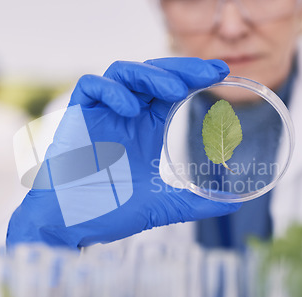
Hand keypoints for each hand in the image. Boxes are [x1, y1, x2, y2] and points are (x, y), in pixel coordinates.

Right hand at [7, 57, 240, 248]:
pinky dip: (112, 91)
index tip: (223, 72)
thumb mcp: (160, 206)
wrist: (68, 223)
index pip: (172, 91)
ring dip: (151, 76)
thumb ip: (195, 205)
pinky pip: (90, 85)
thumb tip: (233, 207)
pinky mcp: (76, 115)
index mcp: (146, 129)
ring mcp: (100, 113)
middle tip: (210, 72)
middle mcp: (125, 115)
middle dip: (182, 68)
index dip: (195, 76)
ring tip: (176, 91)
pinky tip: (132, 108)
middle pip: (153, 74)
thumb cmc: (107, 211)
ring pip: (124, 72)